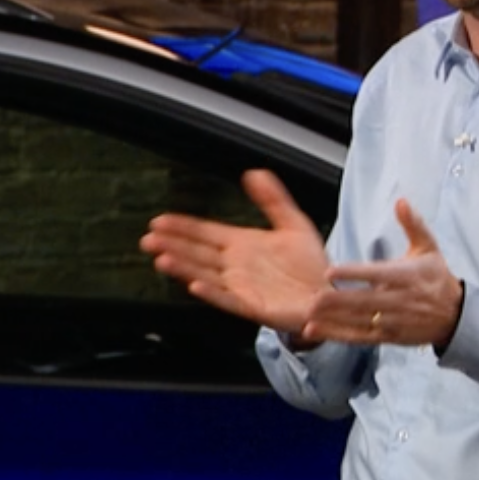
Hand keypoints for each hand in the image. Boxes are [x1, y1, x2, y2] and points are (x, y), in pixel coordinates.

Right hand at [140, 169, 328, 332]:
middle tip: (149, 238)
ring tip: (162, 259)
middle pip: (197, 253)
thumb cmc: (310, 264)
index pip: (205, 232)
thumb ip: (274, 199)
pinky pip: (228, 299)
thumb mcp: (293, 224)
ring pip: (205, 275)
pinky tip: (195, 285)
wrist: (329, 295)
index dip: (183, 226)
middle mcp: (237, 265)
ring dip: (183, 267)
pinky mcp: (252, 306)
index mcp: (243, 244)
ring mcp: (242, 287)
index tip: (160, 220)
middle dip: (172, 245)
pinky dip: (212, 293)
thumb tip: (255, 173)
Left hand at [308, 199, 463, 347]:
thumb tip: (401, 201)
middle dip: (337, 301)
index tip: (330, 272)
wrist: (456, 315)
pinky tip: (316, 330)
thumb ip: (413, 224)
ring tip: (309, 316)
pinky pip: (360, 337)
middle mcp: (399, 300)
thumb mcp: (429, 248)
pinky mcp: (389, 336)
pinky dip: (338, 335)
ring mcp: (393, 320)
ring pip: (359, 320)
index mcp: (406, 276)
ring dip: (333, 319)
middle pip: (364, 301)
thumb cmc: (438, 278)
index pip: (376, 274)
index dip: (353, 274)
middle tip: (313, 298)